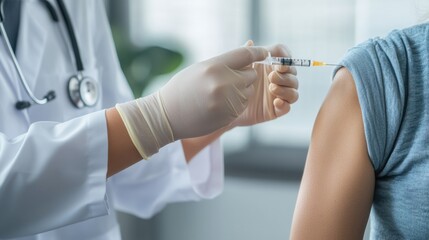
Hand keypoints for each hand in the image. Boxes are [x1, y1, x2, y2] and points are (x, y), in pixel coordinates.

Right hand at [115, 46, 267, 157]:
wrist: (167, 116)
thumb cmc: (183, 88)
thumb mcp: (201, 68)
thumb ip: (226, 61)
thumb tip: (250, 47)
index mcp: (214, 67)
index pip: (246, 54)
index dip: (258, 52)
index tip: (264, 52)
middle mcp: (223, 83)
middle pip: (251, 74)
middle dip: (244, 74)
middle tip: (229, 77)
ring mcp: (227, 102)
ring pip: (249, 91)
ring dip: (241, 89)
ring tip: (220, 92)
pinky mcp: (229, 116)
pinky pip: (243, 104)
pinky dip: (237, 102)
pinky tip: (220, 103)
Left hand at [229, 41, 298, 126]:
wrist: (225, 106)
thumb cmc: (231, 84)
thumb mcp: (236, 68)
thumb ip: (243, 55)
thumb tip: (250, 42)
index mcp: (269, 65)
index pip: (284, 57)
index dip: (286, 56)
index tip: (282, 60)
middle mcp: (277, 79)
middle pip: (293, 72)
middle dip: (286, 73)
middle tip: (271, 76)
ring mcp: (278, 94)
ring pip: (294, 89)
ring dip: (286, 88)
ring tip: (271, 88)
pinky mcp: (275, 109)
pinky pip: (287, 107)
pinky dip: (285, 104)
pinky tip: (276, 102)